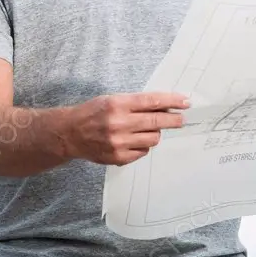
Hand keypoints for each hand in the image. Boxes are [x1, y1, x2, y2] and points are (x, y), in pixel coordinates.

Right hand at [69, 92, 188, 165]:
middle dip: (173, 120)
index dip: (172, 101)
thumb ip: (136, 103)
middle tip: (181, 119)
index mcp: (117, 104)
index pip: (152, 101)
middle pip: (157, 122)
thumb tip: (164, 107)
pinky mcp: (118, 157)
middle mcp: (119, 123)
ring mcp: (119, 142)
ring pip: (153, 139)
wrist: (70, 133)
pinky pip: (143, 152)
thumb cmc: (92, 113)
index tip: (185, 102)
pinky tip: (132, 140)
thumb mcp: (112, 100)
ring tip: (144, 130)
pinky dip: (142, 145)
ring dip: (154, 133)